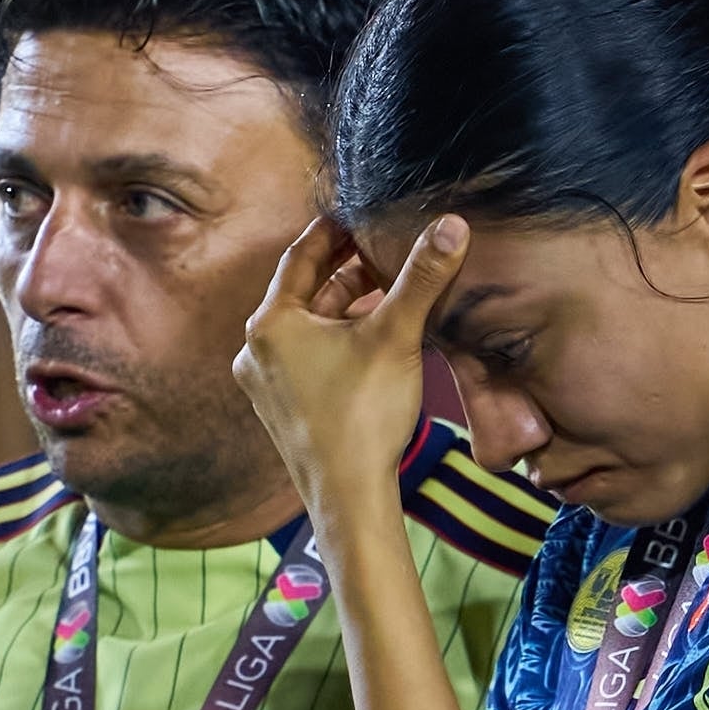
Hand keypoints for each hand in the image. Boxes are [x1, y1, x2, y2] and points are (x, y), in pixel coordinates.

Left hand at [236, 211, 457, 531]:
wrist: (349, 496)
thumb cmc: (363, 416)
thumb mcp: (396, 335)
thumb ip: (422, 277)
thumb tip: (452, 225)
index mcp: (271, 323)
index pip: (302, 256)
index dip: (333, 230)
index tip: (358, 213)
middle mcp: (257, 350)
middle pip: (307, 292)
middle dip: (348, 272)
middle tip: (384, 250)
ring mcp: (266, 383)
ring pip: (310, 327)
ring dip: (346, 309)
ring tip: (388, 293)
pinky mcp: (282, 408)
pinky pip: (309, 358)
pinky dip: (338, 341)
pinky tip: (373, 343)